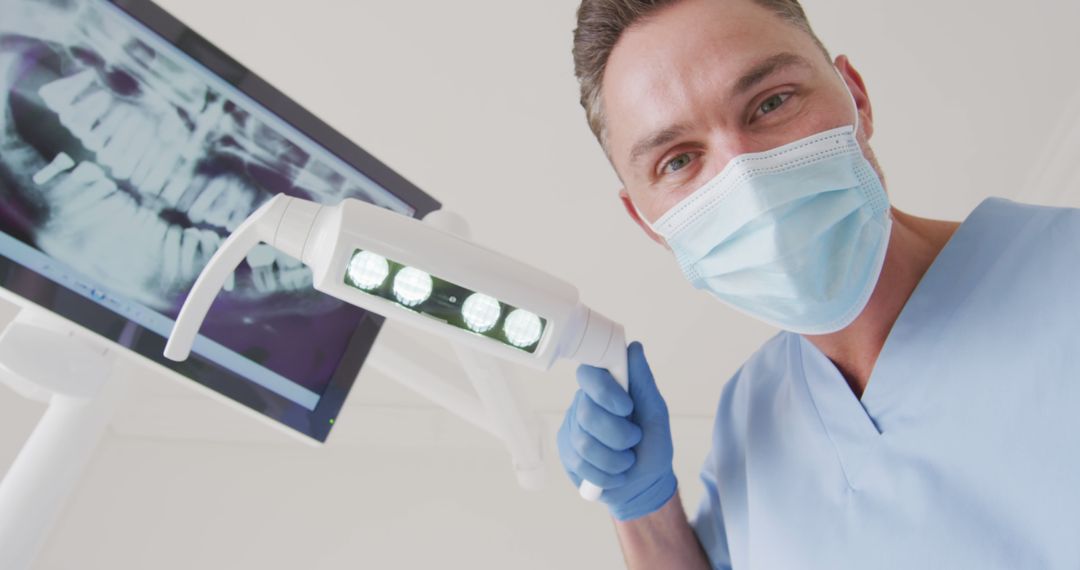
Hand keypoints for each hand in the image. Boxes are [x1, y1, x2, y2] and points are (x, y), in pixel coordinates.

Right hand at [557, 341, 676, 520]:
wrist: (644, 484)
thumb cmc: (652, 445)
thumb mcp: (655, 413)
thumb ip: (643, 381)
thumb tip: (634, 347)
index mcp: (604, 388)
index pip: (588, 374)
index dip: (605, 391)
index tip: (627, 408)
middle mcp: (583, 404)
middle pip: (588, 414)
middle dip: (618, 435)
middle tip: (633, 440)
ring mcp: (572, 430)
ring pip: (585, 443)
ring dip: (615, 459)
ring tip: (627, 461)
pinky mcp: (566, 454)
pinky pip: (580, 464)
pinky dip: (606, 474)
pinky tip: (615, 474)